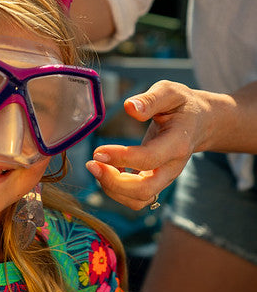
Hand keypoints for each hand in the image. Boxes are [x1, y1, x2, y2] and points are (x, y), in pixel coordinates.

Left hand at [85, 80, 211, 209]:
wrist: (199, 122)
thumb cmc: (181, 104)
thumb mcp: (170, 92)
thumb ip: (151, 99)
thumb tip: (130, 107)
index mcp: (177, 144)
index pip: (148, 159)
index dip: (121, 158)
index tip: (98, 151)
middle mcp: (172, 167)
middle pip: (144, 190)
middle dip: (113, 183)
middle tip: (91, 164)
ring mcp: (165, 178)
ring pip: (138, 199)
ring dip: (112, 189)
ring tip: (96, 167)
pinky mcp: (156, 182)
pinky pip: (135, 198)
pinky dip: (117, 191)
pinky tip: (106, 170)